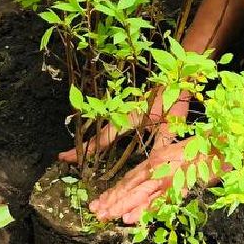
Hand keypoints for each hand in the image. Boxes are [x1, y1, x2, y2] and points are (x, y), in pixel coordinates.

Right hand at [58, 92, 189, 165]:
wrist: (177, 76)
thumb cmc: (175, 100)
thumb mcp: (170, 126)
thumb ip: (161, 146)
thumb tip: (153, 167)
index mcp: (128, 118)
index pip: (103, 138)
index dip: (87, 150)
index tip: (66, 157)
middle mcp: (122, 113)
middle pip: (99, 133)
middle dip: (84, 146)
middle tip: (66, 157)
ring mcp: (125, 108)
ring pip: (105, 126)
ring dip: (94, 139)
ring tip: (80, 152)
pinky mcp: (131, 106)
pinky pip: (114, 121)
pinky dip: (106, 131)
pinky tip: (104, 140)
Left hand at [89, 138, 220, 224]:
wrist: (223, 144)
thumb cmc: (204, 151)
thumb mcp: (177, 158)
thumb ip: (164, 171)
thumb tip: (151, 188)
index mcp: (156, 160)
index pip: (130, 178)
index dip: (114, 191)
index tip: (100, 202)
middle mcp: (157, 166)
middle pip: (130, 186)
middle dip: (112, 200)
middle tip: (95, 213)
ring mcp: (167, 175)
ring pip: (139, 193)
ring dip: (121, 206)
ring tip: (106, 217)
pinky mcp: (178, 183)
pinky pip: (158, 200)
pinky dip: (143, 210)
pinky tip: (131, 218)